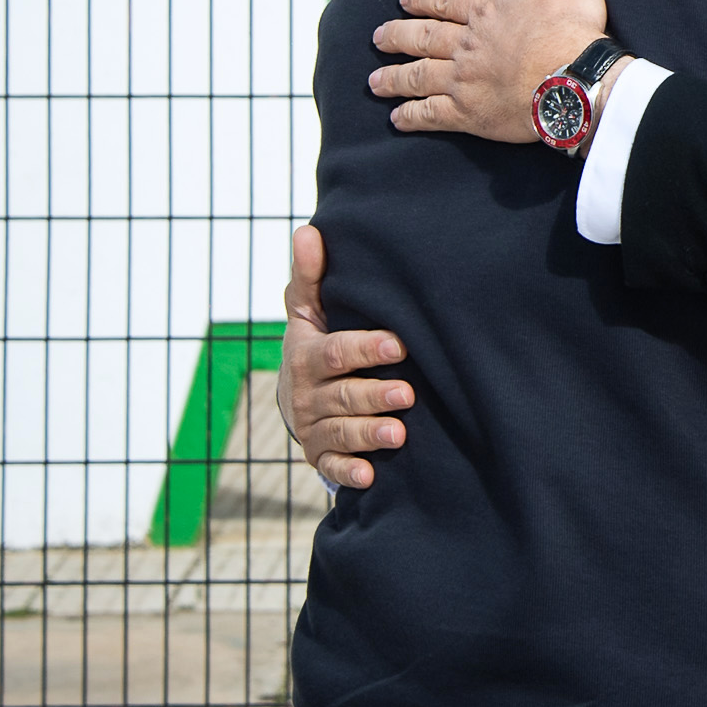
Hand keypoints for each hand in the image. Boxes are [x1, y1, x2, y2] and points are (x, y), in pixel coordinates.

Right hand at [278, 226, 414, 488]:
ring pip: (341, 432)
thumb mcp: (310, 310)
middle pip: (342, 395)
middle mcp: (307, 394)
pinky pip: (332, 467)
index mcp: (308, 355)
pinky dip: (349, 472)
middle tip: (407, 392)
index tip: (398, 343)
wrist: (300, 398)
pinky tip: (370, 475)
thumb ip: (311, 276)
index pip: (336, 352)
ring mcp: (313, 427)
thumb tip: (308, 230)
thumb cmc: (317, 344)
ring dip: (369, 434)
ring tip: (399, 433)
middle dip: (373, 394)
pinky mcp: (321, 456)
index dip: (365, 349)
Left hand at [369, 0, 604, 139]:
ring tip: (375, 81)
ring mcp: (464, 81)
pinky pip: (431, 114)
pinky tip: (397, 118)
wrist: (575, 80)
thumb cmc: (572, 26)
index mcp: (486, 11)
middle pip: (423, 38)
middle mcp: (467, 44)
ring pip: (419, 76)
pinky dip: (412, 116)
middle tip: (377, 38)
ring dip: (394, 78)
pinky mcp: (470, 114)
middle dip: (397, 36)